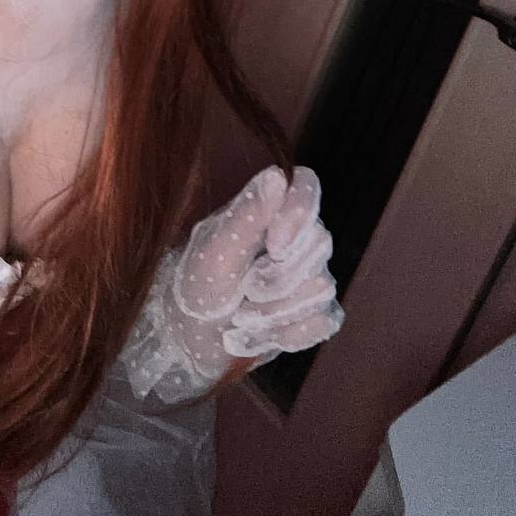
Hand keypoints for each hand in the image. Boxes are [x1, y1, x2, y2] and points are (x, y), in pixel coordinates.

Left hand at [119, 167, 344, 402]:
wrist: (191, 339)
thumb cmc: (197, 285)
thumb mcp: (215, 251)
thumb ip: (247, 215)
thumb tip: (276, 176)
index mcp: (268, 211)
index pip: (306, 185)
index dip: (299, 212)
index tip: (275, 246)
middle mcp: (294, 238)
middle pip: (319, 243)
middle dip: (277, 278)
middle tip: (244, 289)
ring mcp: (307, 276)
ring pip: (321, 287)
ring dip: (275, 311)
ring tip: (243, 316)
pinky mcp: (314, 313)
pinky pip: (324, 321)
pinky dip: (290, 334)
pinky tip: (262, 333)